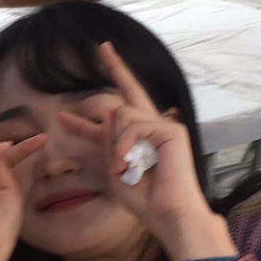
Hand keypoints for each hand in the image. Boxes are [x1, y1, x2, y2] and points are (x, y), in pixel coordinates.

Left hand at [57, 44, 234, 260]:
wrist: (167, 214)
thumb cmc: (144, 199)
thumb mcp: (115, 169)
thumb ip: (109, 142)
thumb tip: (109, 112)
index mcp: (138, 139)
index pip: (118, 113)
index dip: (101, 100)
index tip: (89, 79)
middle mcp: (152, 127)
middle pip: (128, 94)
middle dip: (116, 68)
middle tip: (103, 46)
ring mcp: (164, 126)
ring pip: (123, 115)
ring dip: (115, 143)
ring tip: (122, 167)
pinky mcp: (171, 130)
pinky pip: (133, 127)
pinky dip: (124, 147)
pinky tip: (128, 164)